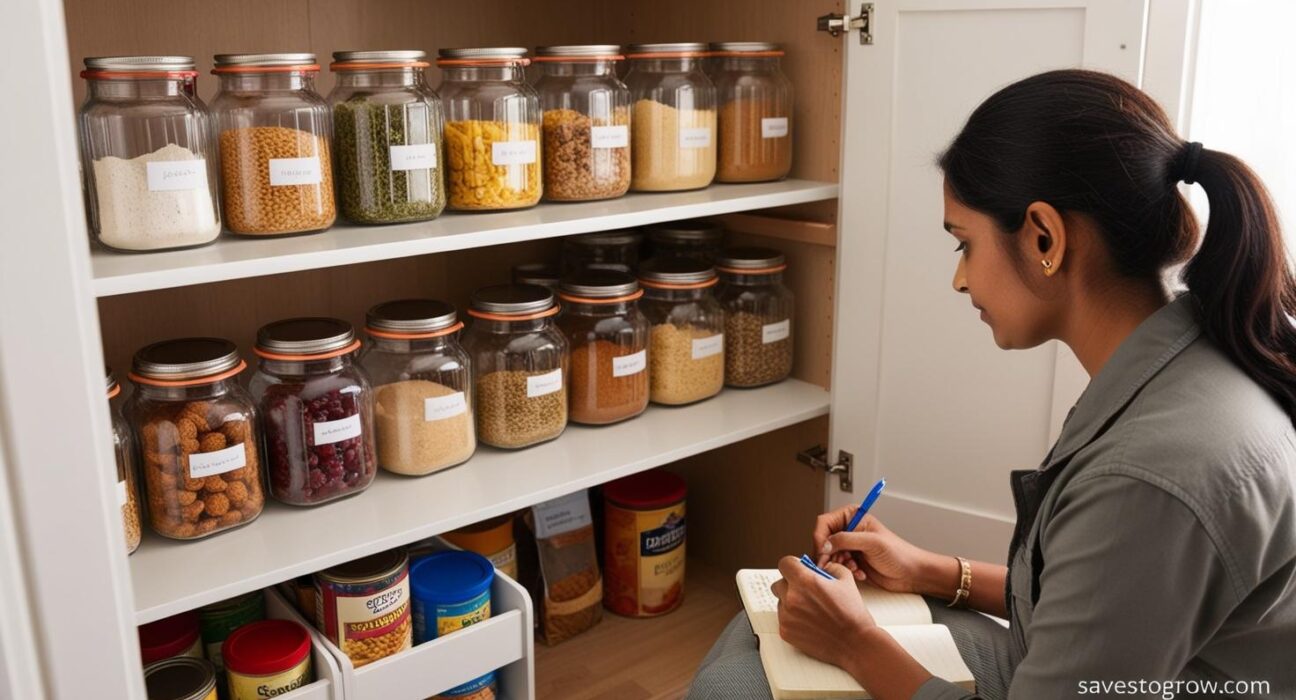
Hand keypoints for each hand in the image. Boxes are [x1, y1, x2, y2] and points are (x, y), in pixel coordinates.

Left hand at [770, 556, 878, 668]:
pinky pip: (783, 618)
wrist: (855, 643)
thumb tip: (819, 567)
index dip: (793, 565)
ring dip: (791, 602)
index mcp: (804, 581)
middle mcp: (791, 598)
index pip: (785, 563)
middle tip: (806, 591)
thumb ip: (828, 567)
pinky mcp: (785, 632)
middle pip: (779, 583)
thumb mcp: (845, 579)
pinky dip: (793, 618)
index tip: (798, 569)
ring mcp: (786, 617)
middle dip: (791, 585)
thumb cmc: (852, 613)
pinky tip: (810, 621)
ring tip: (811, 609)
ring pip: (780, 602)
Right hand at [813, 511, 947, 594]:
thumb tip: (824, 544)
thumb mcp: (872, 543)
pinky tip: (860, 574)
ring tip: (855, 569)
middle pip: (823, 540)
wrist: (911, 573)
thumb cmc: (899, 553)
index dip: (820, 538)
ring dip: (839, 565)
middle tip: (836, 565)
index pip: (824, 523)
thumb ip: (846, 540)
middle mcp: (848, 529)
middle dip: (829, 555)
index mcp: (852, 516)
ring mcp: (849, 546)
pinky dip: (845, 572)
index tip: (822, 553)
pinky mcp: (851, 560)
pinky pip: (837, 566)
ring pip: (828, 555)